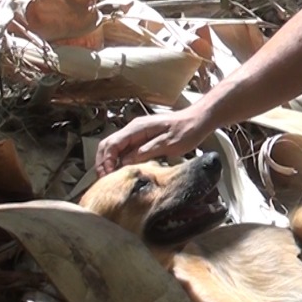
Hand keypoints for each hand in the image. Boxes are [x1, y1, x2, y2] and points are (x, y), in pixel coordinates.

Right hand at [95, 108, 211, 176]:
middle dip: (103, 163)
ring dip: (110, 163)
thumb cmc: (187, 130)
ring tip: (111, 180)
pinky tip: (123, 173)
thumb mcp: (168, 144)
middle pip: (108, 145)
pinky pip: (125, 151)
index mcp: (137, 128)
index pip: (112, 143)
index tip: (107, 176)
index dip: (106, 161)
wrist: (198, 121)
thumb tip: (125, 162)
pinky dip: (120, 162)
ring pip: (115, 149)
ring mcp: (137, 134)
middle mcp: (133, 130)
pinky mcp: (143, 140)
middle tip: (104, 181)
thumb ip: (145, 152)